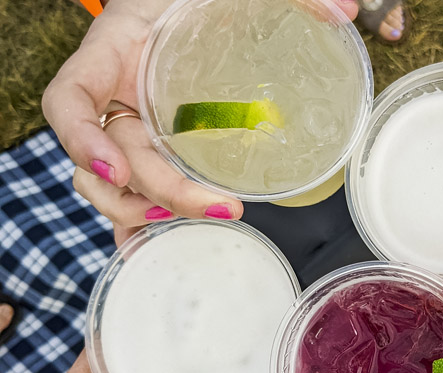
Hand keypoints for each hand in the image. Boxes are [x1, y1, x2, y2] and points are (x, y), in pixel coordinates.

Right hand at [43, 0, 358, 245]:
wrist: (181, 1)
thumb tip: (343, 12)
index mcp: (114, 49)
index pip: (69, 98)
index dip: (80, 139)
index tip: (116, 170)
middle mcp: (113, 93)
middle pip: (110, 157)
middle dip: (155, 191)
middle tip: (215, 207)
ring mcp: (127, 121)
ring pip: (113, 183)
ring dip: (145, 211)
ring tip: (203, 217)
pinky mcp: (147, 141)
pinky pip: (132, 186)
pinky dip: (139, 219)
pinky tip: (156, 247)